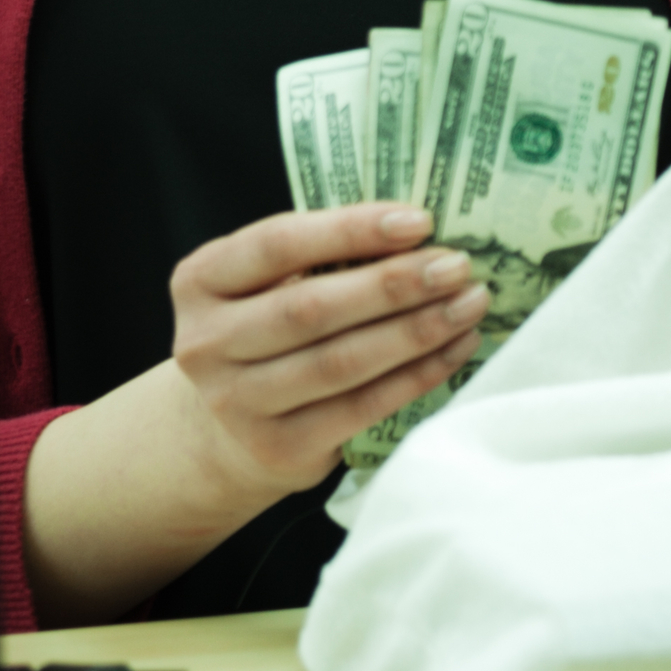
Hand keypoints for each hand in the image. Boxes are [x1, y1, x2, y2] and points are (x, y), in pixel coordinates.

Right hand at [167, 202, 488, 497]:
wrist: (222, 433)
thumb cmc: (264, 334)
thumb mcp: (265, 286)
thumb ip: (320, 258)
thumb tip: (420, 235)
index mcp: (200, 281)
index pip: (277, 245)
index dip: (350, 230)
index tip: (419, 221)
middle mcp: (206, 344)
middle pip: (312, 308)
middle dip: (396, 284)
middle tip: (458, 266)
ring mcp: (237, 403)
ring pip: (342, 362)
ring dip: (417, 330)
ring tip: (470, 304)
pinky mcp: (279, 448)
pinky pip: (363, 406)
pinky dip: (418, 375)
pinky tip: (455, 348)